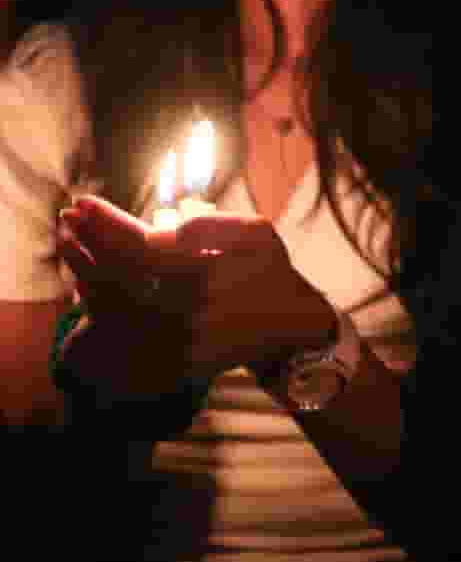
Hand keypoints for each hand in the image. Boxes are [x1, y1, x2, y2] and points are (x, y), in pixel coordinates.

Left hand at [55, 195, 336, 397]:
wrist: (293, 326)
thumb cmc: (274, 272)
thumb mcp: (258, 234)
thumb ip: (213, 226)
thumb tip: (171, 227)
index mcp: (203, 274)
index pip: (137, 246)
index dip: (105, 224)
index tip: (80, 202)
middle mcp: (185, 308)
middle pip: (116, 274)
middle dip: (86, 242)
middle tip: (66, 218)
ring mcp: (175, 338)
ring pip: (112, 305)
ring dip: (84, 272)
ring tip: (69, 243)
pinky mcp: (170, 359)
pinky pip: (123, 333)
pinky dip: (99, 305)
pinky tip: (85, 284)